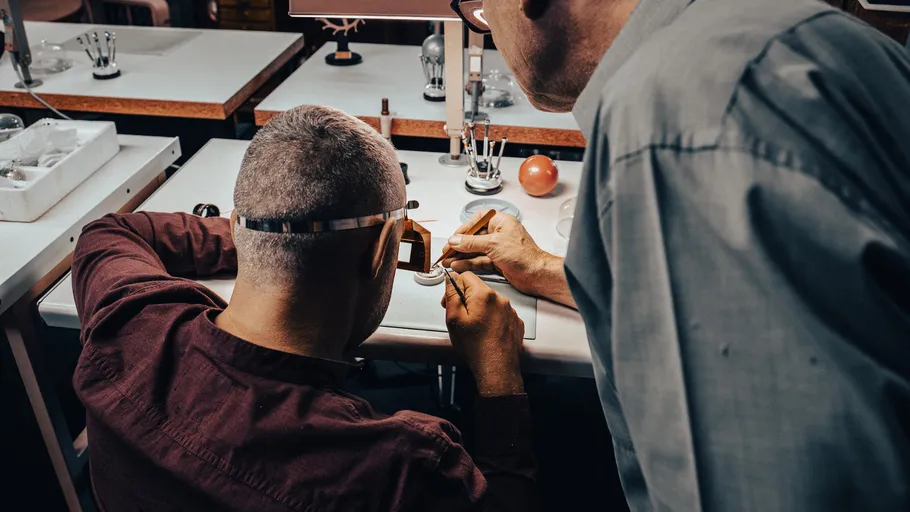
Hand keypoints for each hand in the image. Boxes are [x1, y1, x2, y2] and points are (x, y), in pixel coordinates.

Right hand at [442, 211, 575, 307]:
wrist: (536, 274)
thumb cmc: (523, 255)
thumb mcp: (492, 244)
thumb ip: (471, 242)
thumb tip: (456, 240)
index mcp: (500, 222)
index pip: (476, 221)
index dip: (463, 229)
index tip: (453, 238)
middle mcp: (500, 233)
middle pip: (474, 237)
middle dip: (459, 246)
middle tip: (446, 252)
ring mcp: (499, 248)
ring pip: (476, 250)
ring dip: (462, 256)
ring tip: (448, 261)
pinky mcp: (499, 261)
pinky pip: (480, 260)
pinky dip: (469, 263)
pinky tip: (458, 266)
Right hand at [442, 271, 524, 396]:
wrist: (497, 368)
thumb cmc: (475, 346)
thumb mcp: (454, 319)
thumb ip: (451, 295)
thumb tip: (451, 280)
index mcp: (483, 295)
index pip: (466, 276)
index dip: (455, 287)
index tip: (451, 300)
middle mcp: (500, 299)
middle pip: (478, 289)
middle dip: (467, 299)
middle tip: (461, 317)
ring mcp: (510, 310)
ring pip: (490, 302)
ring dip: (480, 309)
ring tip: (474, 328)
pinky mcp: (515, 321)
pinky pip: (500, 313)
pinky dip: (492, 319)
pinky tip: (486, 332)